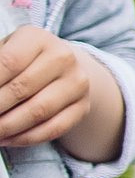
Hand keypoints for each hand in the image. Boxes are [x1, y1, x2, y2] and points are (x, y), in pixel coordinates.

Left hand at [0, 26, 92, 148]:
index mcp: (38, 38)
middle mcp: (63, 57)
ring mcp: (77, 83)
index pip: (8, 62)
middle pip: (21, 89)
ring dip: (7, 127)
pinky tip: (6, 139)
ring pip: (38, 112)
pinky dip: (25, 138)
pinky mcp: (83, 107)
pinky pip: (53, 128)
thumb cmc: (21, 61)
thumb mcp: (3, 52)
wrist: (62, 68)